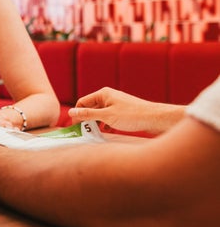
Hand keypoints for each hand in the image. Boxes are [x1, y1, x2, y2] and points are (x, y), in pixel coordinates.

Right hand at [68, 87, 184, 134]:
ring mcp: (116, 103)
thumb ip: (87, 114)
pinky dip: (106, 124)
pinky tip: (108, 132)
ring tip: (97, 133)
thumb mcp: (106, 116)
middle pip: (91, 107)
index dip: (77, 114)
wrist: (155, 119)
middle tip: (85, 132)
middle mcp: (109, 96)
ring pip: (100, 113)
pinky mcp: (123, 111)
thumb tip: (71, 112)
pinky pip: (109, 117)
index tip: (76, 127)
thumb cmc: (132, 116)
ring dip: (97, 123)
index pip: (82, 102)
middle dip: (87, 119)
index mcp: (103, 94)